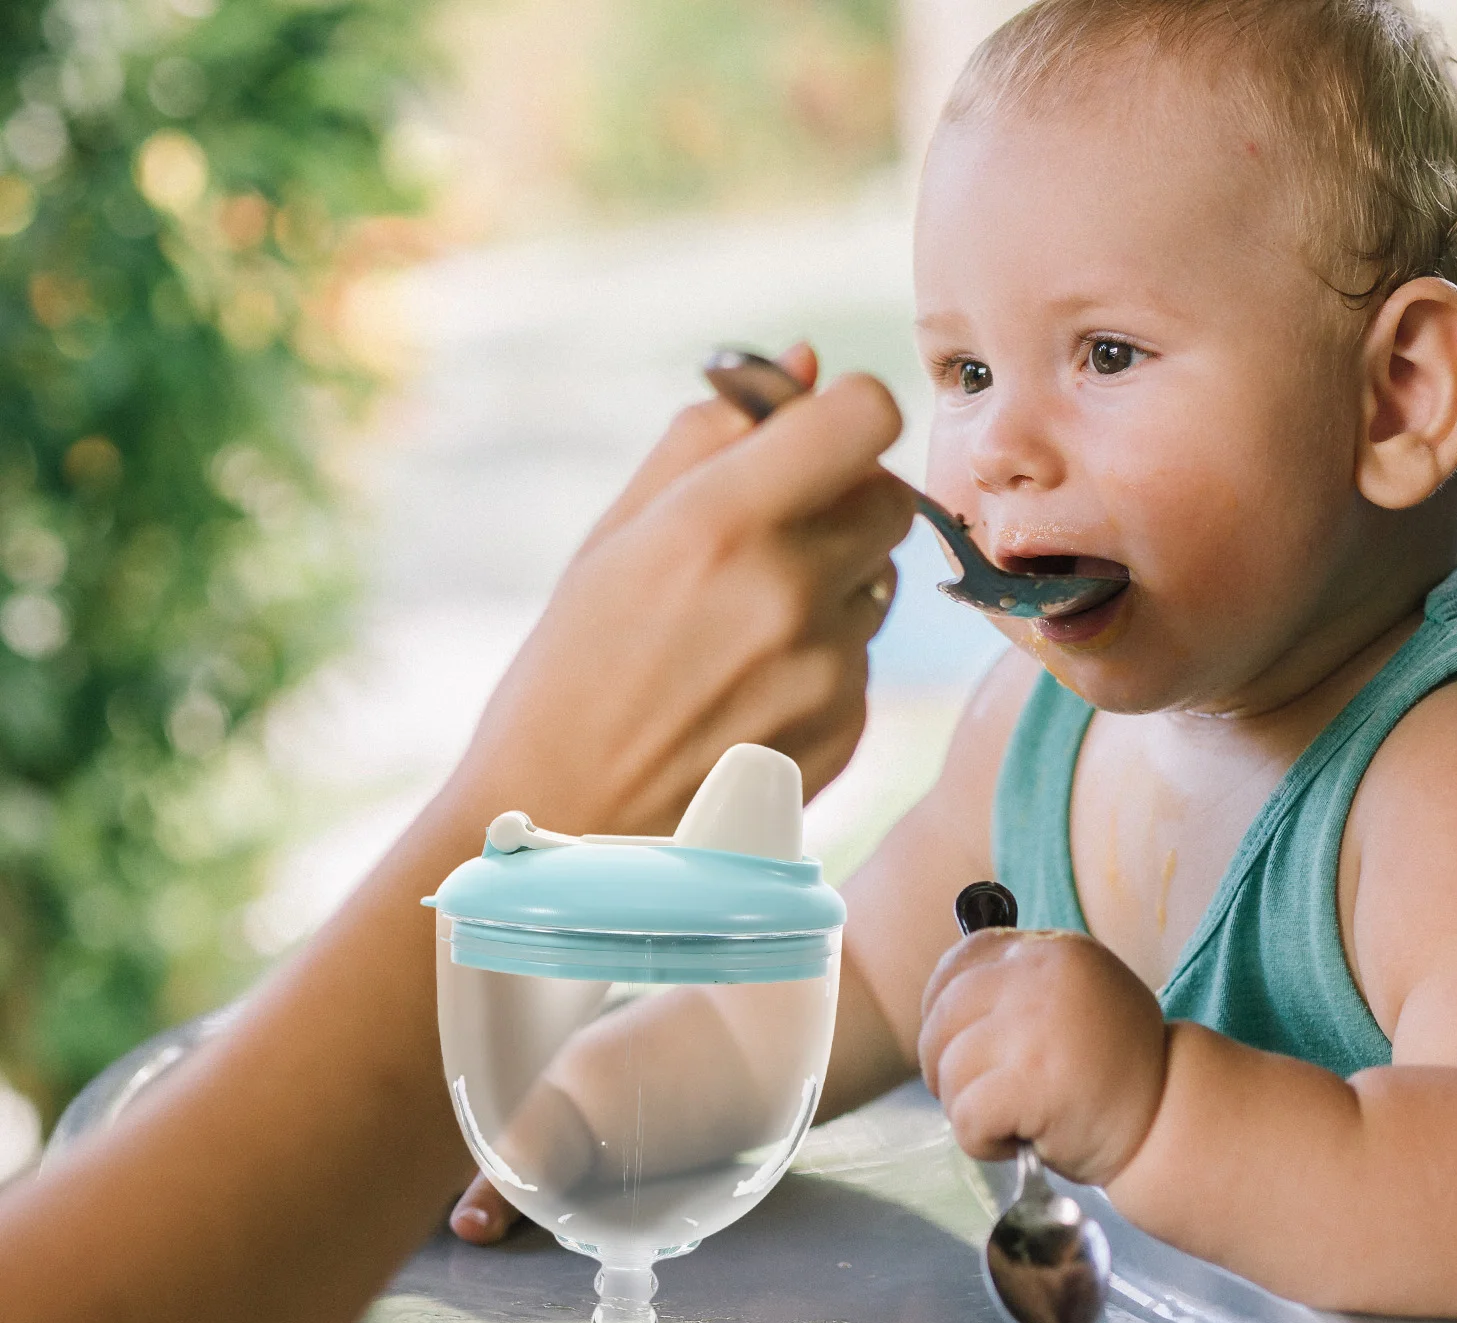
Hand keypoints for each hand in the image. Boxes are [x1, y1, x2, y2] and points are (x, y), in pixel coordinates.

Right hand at [444, 345, 912, 839]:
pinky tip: (747, 695)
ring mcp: (826, 668)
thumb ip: (709, 440)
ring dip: (831, 587)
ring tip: (737, 635)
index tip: (814, 435)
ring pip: (876, 584)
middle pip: (888, 500)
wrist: (568, 828)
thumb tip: (802, 360)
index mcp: (722, 523)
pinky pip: (862, 659)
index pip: (866, 416)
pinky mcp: (846, 728)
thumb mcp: (612, 539)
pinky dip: (822, 660)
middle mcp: (789, 592)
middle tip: (770, 536)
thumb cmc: (571, 674)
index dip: (846, 415)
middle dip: (843, 502)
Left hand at [917, 929, 1168, 1185]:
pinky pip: (964, 1117)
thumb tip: (940, 1000)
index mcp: (1053, 951)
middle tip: (986, 1095)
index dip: (943, 1008)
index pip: (962, 960)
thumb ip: (1019, 989)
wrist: (1172, 1124)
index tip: (958, 1042)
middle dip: (947, 1066)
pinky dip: (980, 1141)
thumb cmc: (1113, 1074)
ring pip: (948, 1070)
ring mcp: (1035, 1026)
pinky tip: (1019, 1141)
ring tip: (1017, 1118)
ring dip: (968, 1109)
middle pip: (942, 1018)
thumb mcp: (1072, 1003)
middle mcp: (1042, 976)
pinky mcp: (1031, 1082)